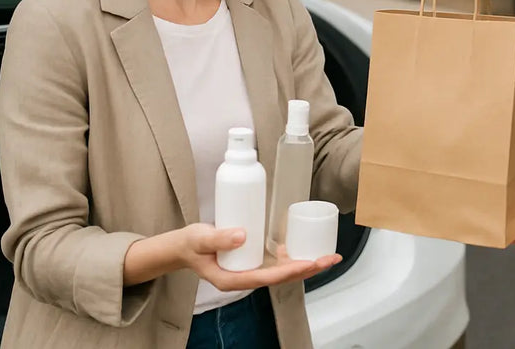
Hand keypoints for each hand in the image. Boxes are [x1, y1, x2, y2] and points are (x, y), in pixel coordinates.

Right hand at [178, 223, 340, 291]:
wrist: (184, 246)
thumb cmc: (191, 244)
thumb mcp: (200, 239)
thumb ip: (218, 237)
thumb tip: (243, 235)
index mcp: (233, 279)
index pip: (267, 278)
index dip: (290, 271)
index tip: (308, 263)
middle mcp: (246, 278)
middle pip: (282, 277)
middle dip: (308, 268)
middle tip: (330, 258)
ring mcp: (251, 271)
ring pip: (283, 271)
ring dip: (306, 263)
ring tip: (328, 255)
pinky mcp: (253, 261)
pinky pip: (277, 263)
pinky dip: (293, 256)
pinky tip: (304, 246)